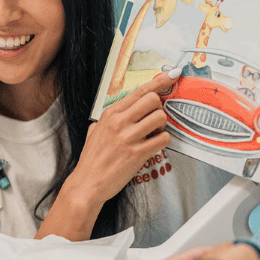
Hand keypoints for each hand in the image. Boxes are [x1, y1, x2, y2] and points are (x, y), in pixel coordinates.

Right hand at [65, 74, 173, 207]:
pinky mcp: (137, 153)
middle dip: (159, 109)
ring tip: (153, 135)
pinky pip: (163, 139)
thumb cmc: (92, 160)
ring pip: (160, 117)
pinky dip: (163, 142)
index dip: (159, 82)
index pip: (139, 91)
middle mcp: (119, 122)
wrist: (87, 183)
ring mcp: (128, 137)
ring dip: (162, 126)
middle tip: (154, 121)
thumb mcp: (95, 131)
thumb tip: (122, 112)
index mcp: (110, 114)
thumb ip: (108, 119)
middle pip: (153, 100)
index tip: (172, 76)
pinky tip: (153, 147)